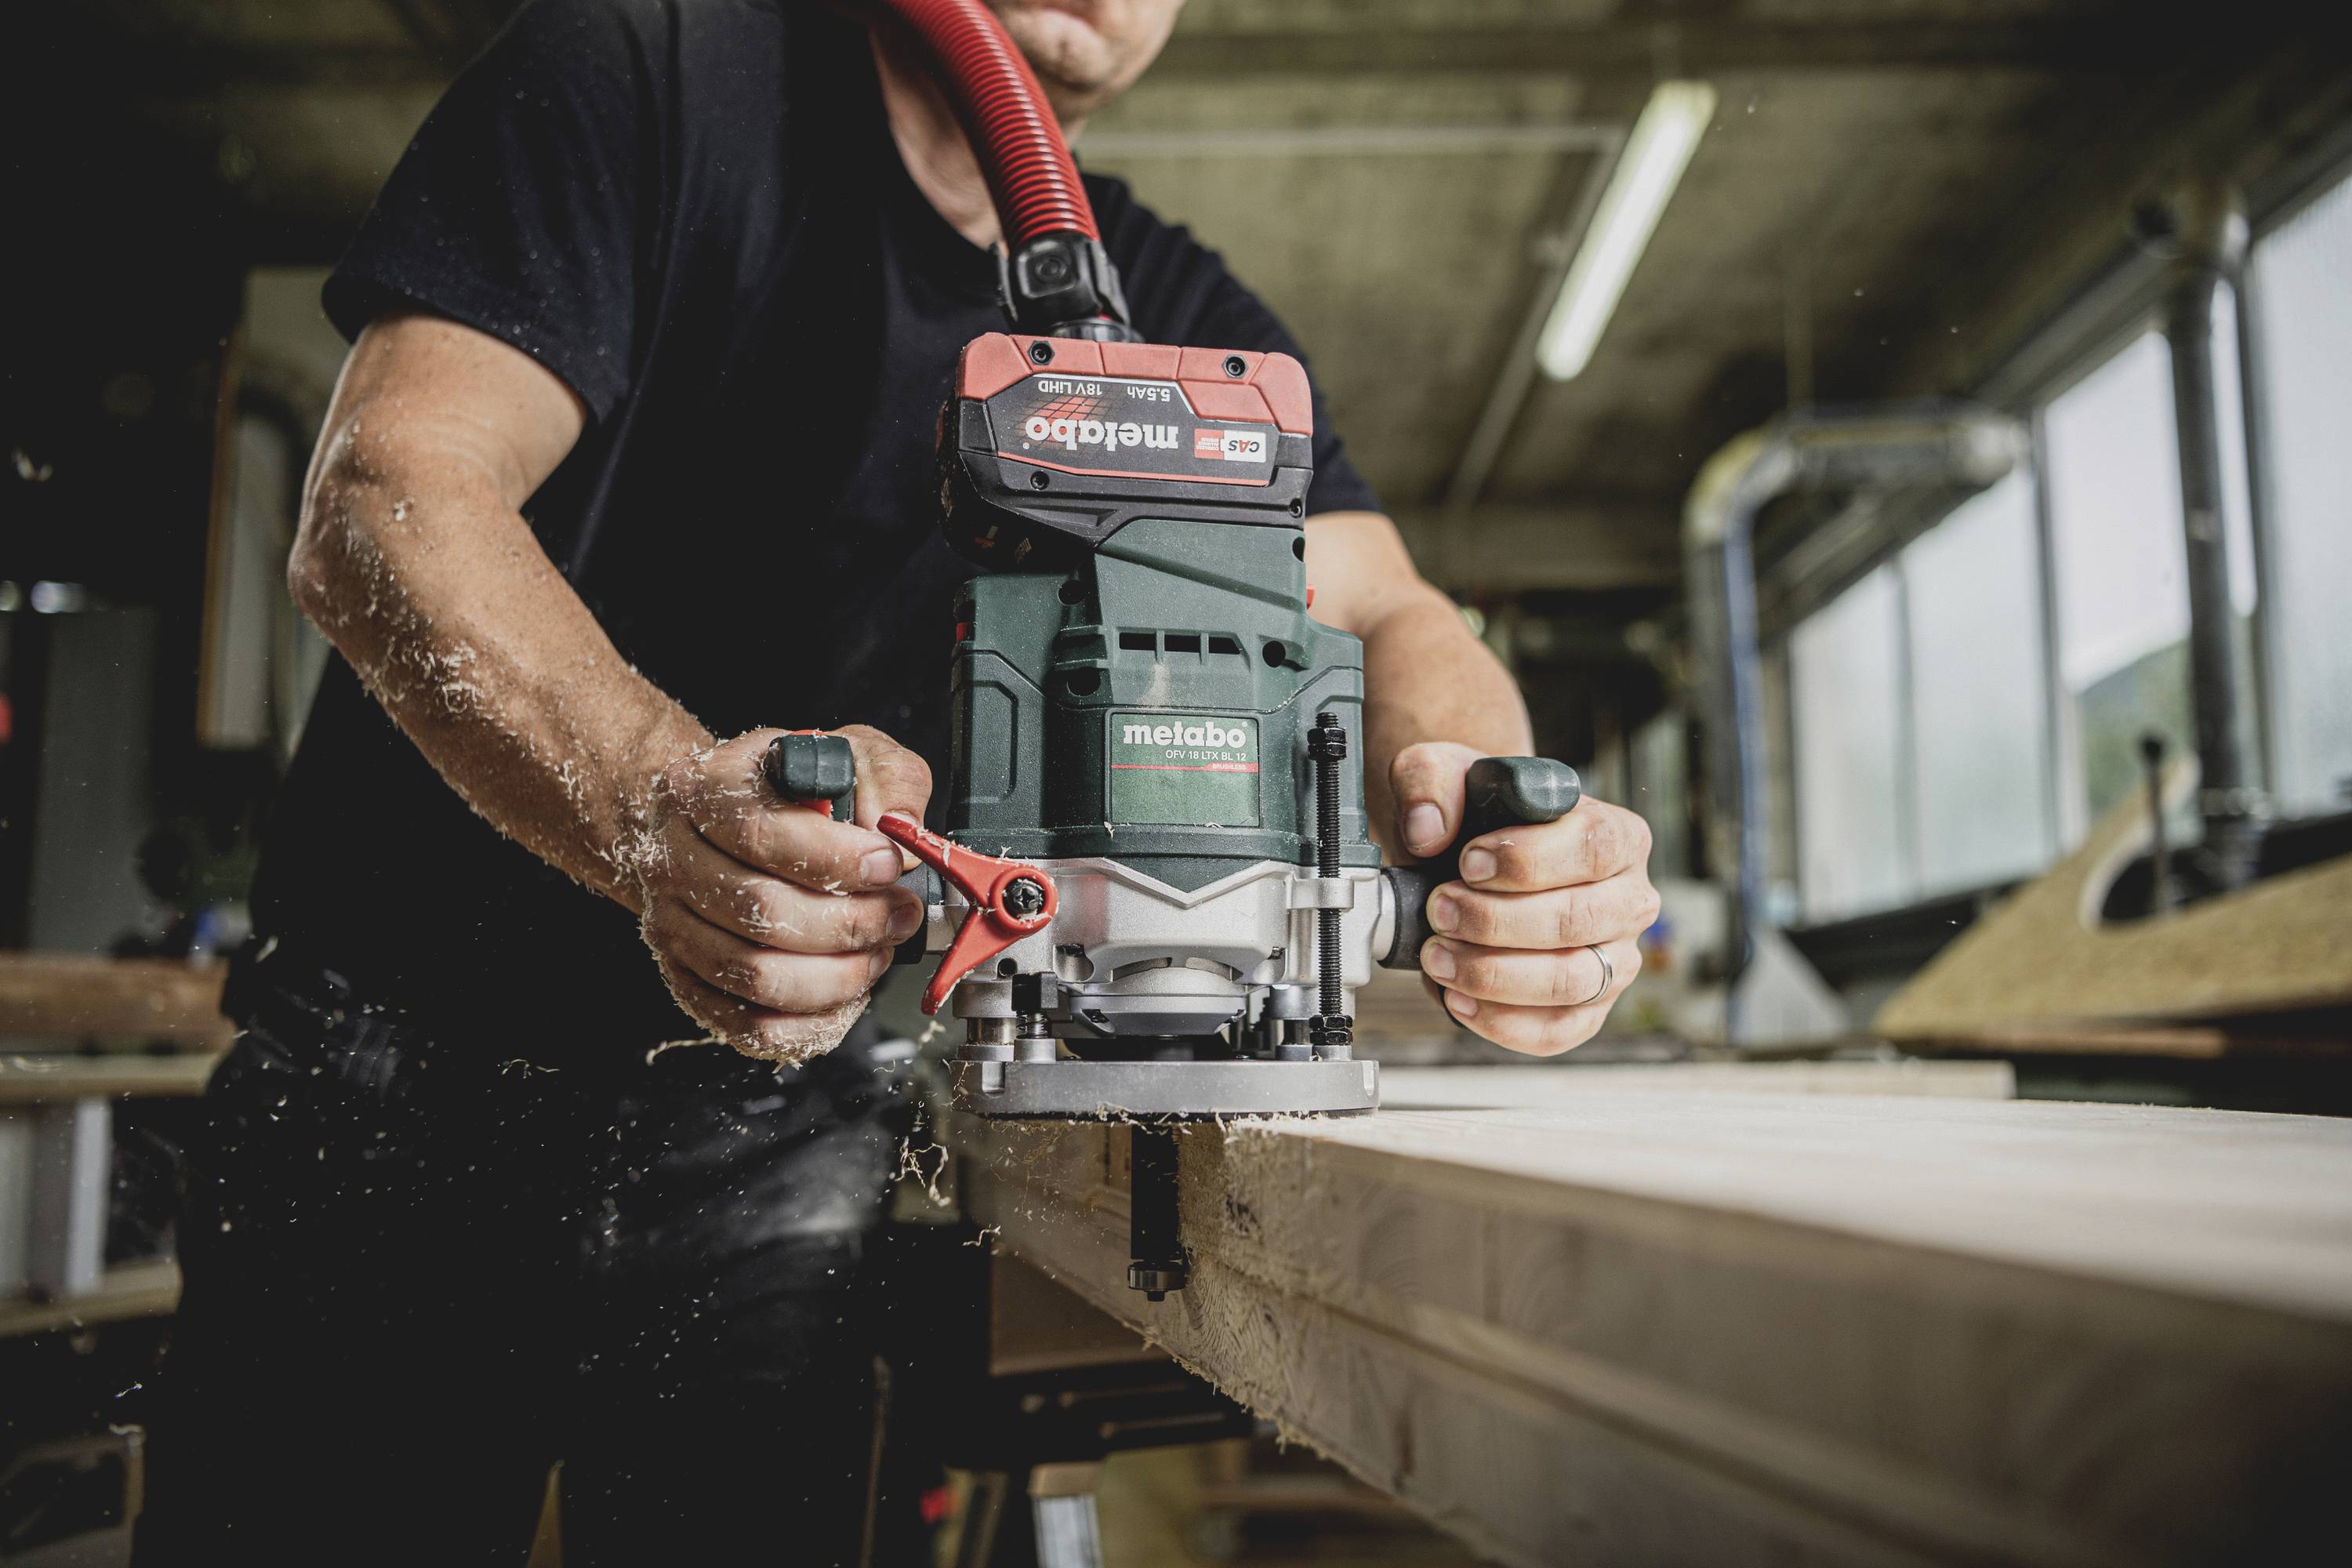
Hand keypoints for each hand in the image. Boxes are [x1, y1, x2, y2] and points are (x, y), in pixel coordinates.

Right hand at [633, 726, 930, 1061]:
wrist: (720, 821)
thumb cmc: (789, 792)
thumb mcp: (848, 756)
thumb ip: (887, 781)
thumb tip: (903, 829)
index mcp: (704, 789)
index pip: (762, 834)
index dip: (836, 860)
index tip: (888, 865)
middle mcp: (673, 859)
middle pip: (762, 911)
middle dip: (852, 922)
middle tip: (899, 915)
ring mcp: (672, 925)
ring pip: (757, 975)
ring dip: (838, 975)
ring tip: (878, 950)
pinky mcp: (688, 981)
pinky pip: (751, 1025)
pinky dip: (811, 1020)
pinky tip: (846, 991)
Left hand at [1392, 742, 1659, 1055]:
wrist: (1469, 860)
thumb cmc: (1477, 818)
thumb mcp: (1447, 773)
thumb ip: (1431, 781)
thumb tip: (1427, 829)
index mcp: (1617, 836)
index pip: (1594, 848)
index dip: (1528, 861)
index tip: (1468, 862)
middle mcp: (1628, 900)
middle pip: (1579, 920)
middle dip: (1495, 922)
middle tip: (1439, 910)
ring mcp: (1614, 960)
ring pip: (1570, 981)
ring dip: (1493, 974)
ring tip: (1439, 957)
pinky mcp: (1587, 1008)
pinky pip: (1557, 1030)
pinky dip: (1502, 1022)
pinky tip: (1457, 998)